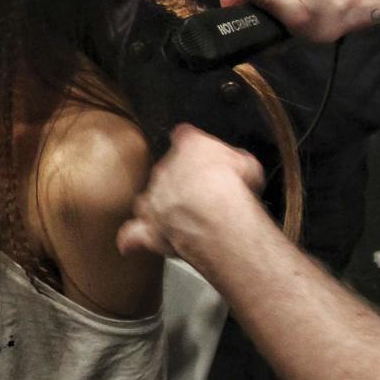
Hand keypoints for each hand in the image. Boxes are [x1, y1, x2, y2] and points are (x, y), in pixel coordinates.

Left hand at [117, 124, 263, 260]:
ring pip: (148, 199)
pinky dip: (133, 238)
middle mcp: (166, 169)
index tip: (203, 157)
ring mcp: (155, 199)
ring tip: (176, 216)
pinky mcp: (152, 229)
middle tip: (202, 197)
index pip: (186, 137)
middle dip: (181, 182)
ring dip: (158, 206)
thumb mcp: (246, 162)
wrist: (219, 217)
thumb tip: (239, 165)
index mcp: (189, 145)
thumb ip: (236, 161)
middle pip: (167, 171)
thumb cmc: (233, 187)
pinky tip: (133, 241)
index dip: (194, 148)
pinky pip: (134, 233)